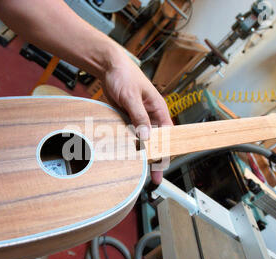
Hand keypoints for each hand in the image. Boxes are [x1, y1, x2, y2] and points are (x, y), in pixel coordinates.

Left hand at [101, 50, 172, 184]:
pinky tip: (127, 155)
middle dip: (155, 157)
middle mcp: (151, 115)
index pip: (167, 134)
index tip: (163, 164)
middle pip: (156, 140)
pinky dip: (129, 143)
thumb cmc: (124, 75)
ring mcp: (138, 118)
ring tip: (140, 170)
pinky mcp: (127, 118)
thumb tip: (146, 137)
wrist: (108, 66)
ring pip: (142, 139)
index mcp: (158, 108)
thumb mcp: (132, 97)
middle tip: (154, 176)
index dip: (166, 150)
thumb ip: (139, 117)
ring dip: (141, 152)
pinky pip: (130, 134)